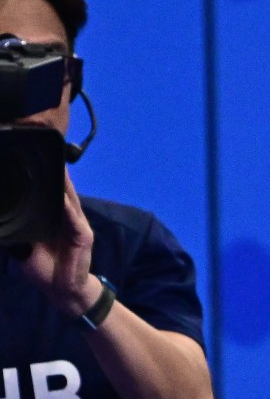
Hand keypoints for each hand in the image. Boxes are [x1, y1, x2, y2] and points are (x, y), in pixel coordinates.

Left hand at [20, 170, 101, 316]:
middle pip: (64, 193)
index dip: (48, 180)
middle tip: (51, 157)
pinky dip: (68, 209)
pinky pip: (74, 220)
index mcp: (56, 220)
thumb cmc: (45, 270)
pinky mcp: (83, 238)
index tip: (38, 163)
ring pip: (70, 202)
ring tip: (58, 169)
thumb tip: (2, 219)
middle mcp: (69, 219)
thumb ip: (19, 233)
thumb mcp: (25, 248)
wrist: (63, 291)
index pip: (52, 196)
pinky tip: (63, 199)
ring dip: (65, 187)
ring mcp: (78, 227)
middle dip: (58, 176)